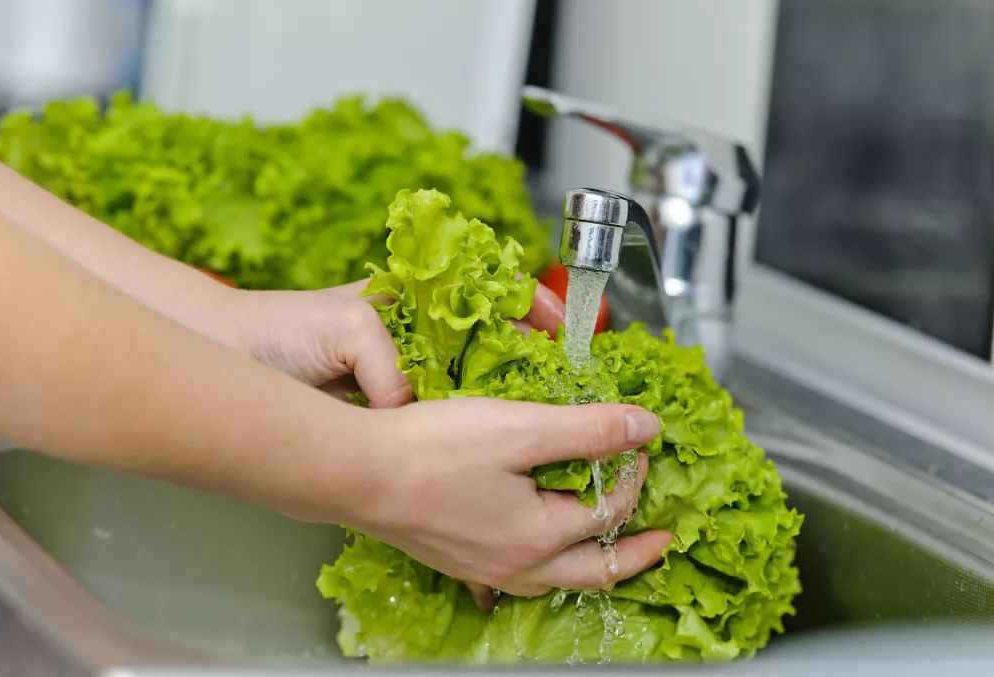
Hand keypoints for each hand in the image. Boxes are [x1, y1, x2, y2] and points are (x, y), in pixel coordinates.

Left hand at [228, 279, 565, 406]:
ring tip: (534, 420)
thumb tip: (407, 411)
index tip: (564, 328)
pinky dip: (458, 429)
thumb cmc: (281, 328)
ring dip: (498, 399)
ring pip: (468, 386)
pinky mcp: (387, 412)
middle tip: (561, 386)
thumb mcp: (346, 324)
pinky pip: (436, 418)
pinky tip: (477, 444)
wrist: (234, 361)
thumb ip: (388, 362)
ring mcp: (403, 375)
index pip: (490, 292)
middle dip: (528, 360)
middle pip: (490, 344)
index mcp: (412, 300)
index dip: (531, 305)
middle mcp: (416, 338)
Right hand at [350, 398, 671, 607]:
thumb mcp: (522, 427)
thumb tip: (646, 428)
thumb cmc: (432, 450)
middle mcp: (515, 565)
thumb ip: (589, 429)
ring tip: (602, 543)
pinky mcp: (455, 559)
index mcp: (540, 536)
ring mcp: (482, 568)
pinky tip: (529, 551)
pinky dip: (541, 565)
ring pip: (553, 579)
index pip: (608, 511)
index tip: (636, 444)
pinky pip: (514, 576)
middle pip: (593, 573)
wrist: (356, 473)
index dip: (632, 475)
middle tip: (660, 544)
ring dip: (587, 562)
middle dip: (633, 557)